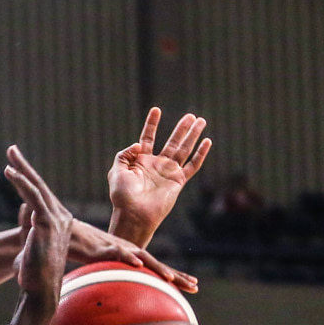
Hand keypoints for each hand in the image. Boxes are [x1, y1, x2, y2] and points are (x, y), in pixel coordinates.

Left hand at [4, 146, 73, 324]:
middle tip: (11, 149)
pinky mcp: (47, 223)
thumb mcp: (29, 243)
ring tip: (8, 156)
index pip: (39, 194)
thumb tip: (24, 207)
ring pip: (36, 189)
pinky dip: (22, 184)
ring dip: (21, 171)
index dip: (26, 178)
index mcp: (56, 221)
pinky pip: (33, 197)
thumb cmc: (33, 272)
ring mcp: (55, 219)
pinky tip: (10, 173)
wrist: (40, 290)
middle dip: (24, 166)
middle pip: (39, 186)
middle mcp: (59, 217)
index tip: (15, 165)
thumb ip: (27, 224)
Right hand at [67, 218, 197, 292]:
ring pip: (143, 258)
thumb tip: (110, 306)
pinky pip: (118, 253)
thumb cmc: (80, 253)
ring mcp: (118, 248)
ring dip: (158, 269)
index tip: (193, 285)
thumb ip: (108, 282)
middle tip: (195, 287)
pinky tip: (139, 265)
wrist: (64, 234)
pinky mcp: (102, 247)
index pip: (157, 269)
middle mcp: (129, 252)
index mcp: (131, 258)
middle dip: (178, 277)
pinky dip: (129, 258)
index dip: (176, 276)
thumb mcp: (98, 271)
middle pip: (157, 265)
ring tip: (171, 279)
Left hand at [108, 108, 210, 242]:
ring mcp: (168, 172)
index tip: (156, 110)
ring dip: (192, 135)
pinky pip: (192, 165)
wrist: (134, 214)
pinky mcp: (178, 181)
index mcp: (141, 161)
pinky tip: (207, 141)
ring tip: (201, 121)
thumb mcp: (116, 170)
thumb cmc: (123, 196)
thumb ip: (125, 154)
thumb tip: (139, 144)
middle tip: (190, 116)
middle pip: (172, 141)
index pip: (148, 138)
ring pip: (184, 149)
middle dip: (181, 129)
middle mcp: (157, 165)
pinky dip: (200, 154)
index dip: (152, 124)